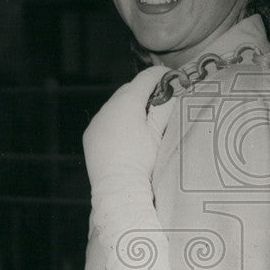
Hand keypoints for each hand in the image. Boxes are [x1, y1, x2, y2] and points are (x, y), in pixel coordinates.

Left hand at [83, 65, 174, 269]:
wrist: (119, 194)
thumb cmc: (145, 165)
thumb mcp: (161, 136)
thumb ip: (167, 112)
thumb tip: (177, 94)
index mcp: (127, 105)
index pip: (144, 80)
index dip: (160, 76)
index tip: (172, 75)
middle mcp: (108, 109)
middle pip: (129, 90)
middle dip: (144, 90)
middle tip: (163, 94)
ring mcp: (97, 122)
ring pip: (117, 104)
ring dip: (131, 105)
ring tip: (149, 112)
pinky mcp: (91, 136)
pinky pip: (107, 119)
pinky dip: (120, 119)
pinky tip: (132, 131)